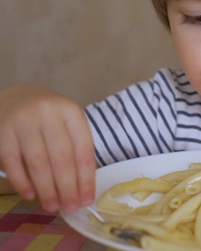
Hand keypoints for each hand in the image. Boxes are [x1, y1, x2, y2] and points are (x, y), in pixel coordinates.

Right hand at [0, 85, 94, 212]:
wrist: (17, 98)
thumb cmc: (49, 118)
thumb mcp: (68, 124)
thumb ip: (75, 149)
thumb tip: (81, 190)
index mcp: (70, 112)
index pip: (83, 149)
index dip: (86, 178)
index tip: (87, 200)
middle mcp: (48, 114)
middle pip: (61, 158)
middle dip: (67, 187)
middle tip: (70, 208)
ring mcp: (23, 121)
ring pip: (38, 162)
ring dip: (46, 189)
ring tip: (52, 206)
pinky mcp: (2, 131)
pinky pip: (12, 162)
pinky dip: (22, 181)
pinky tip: (30, 195)